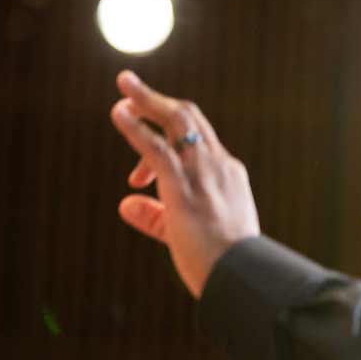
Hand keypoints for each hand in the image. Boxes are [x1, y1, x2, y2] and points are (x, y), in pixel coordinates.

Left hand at [109, 70, 259, 298]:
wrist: (241, 274)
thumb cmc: (222, 262)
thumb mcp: (186, 234)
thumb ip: (154, 217)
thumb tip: (125, 204)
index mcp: (229, 175)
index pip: (198, 142)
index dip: (165, 143)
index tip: (140, 173)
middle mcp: (218, 165)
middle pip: (189, 118)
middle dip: (159, 100)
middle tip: (130, 87)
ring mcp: (203, 172)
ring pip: (177, 120)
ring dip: (147, 99)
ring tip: (124, 84)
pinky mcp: (183, 186)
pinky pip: (155, 148)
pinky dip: (135, 127)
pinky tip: (119, 113)